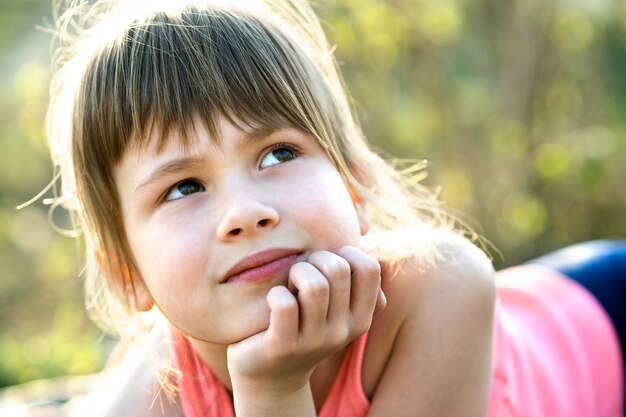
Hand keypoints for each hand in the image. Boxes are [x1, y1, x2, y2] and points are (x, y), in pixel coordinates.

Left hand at [227, 246, 384, 395]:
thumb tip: (365, 242)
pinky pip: (285, 303)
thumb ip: (351, 280)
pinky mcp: (283, 347)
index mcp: (361, 317)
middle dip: (315, 259)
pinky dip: (275, 293)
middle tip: (302, 274)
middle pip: (338, 269)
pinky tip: (274, 301)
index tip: (328, 265)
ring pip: (313, 284)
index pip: (369, 268)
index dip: (346, 253)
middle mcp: (344, 332)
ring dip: (295, 273)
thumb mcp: (333, 307)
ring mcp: (314, 342)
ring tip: (288, 285)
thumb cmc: (301, 325)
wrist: (269, 376)